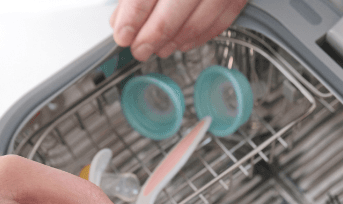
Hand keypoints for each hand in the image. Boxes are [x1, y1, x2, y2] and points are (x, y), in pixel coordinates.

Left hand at [109, 0, 247, 60]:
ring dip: (174, 42)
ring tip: (158, 48)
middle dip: (151, 38)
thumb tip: (122, 16)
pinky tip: (183, 41)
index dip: (131, 19)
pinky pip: (220, 22)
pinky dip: (199, 36)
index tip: (123, 34)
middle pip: (171, 15)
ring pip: (196, 23)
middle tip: (139, 49)